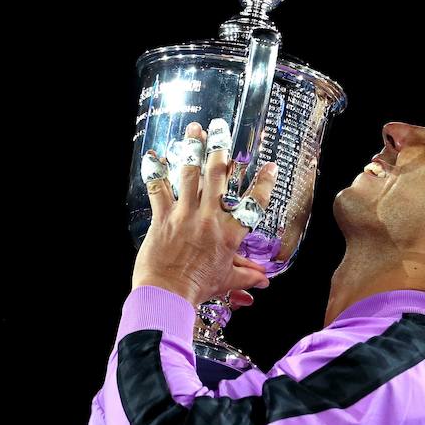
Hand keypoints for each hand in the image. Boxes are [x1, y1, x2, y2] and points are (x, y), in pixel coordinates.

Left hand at [131, 119, 277, 307]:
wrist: (168, 295)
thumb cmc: (199, 288)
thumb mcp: (228, 280)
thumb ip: (247, 275)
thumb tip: (265, 280)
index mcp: (230, 234)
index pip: (254, 204)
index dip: (264, 184)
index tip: (271, 167)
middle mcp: (210, 218)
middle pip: (218, 176)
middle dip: (220, 149)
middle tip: (220, 129)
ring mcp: (185, 215)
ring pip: (190, 175)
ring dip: (192, 149)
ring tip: (195, 129)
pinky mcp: (163, 217)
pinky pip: (158, 189)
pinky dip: (155, 171)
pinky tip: (154, 155)